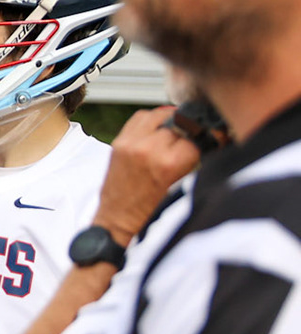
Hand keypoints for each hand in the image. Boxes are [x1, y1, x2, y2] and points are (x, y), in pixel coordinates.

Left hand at [94, 106, 203, 245]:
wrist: (119, 217)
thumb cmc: (153, 209)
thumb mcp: (182, 186)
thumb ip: (194, 159)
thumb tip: (211, 137)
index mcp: (168, 164)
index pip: (198, 138)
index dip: (208, 138)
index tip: (214, 138)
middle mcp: (148, 149)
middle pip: (180, 125)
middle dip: (189, 132)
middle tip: (193, 138)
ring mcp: (131, 143)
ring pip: (159, 115)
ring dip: (171, 121)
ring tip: (177, 131)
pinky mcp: (119, 141)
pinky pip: (139, 118)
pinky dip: (151, 119)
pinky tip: (159, 128)